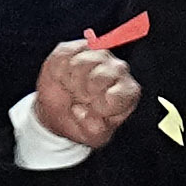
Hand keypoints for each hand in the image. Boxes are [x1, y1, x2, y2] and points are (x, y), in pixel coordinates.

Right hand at [29, 31, 141, 155]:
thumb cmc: (81, 122)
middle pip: (102, 75)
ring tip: (72, 88)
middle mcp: (117, 70)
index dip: (103, 106)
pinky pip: (66, 54)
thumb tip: (83, 111)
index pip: (122, 93)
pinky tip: (63, 78)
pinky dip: (59, 70)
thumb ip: (94, 129)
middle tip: (80, 99)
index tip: (94, 111)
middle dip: (85, 93)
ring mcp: (98, 56)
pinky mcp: (76, 48)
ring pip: (83, 62)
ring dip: (72, 81)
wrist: (58, 113)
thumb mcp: (92, 136)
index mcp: (127, 92)